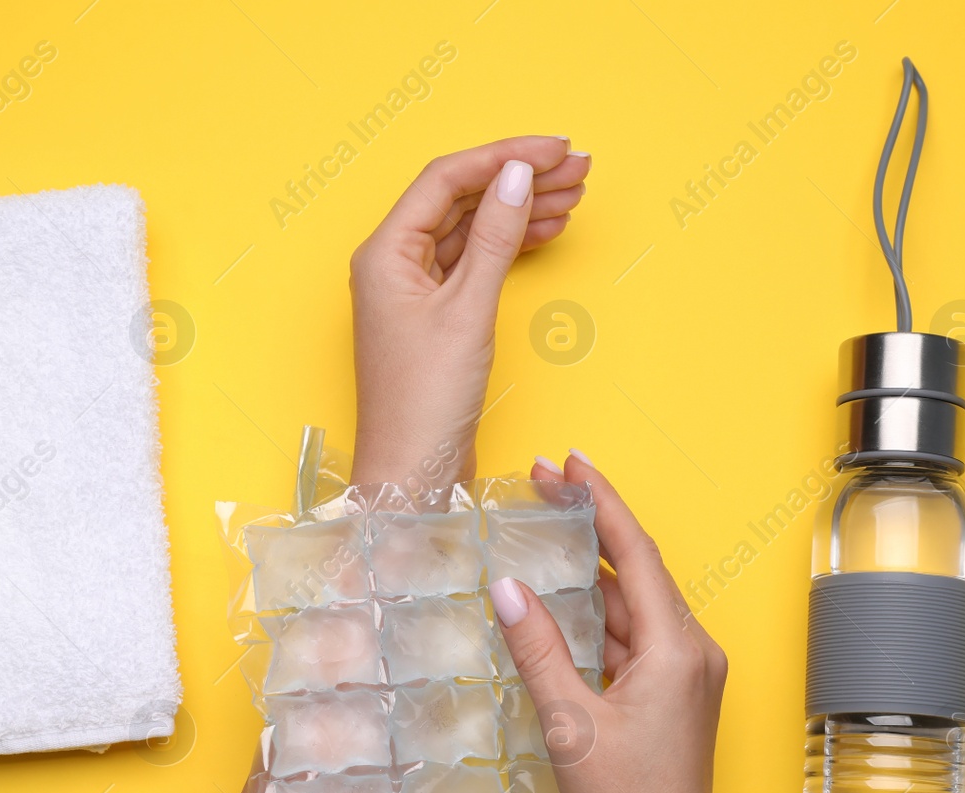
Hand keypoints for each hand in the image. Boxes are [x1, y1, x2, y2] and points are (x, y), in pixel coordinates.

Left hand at [350, 137, 589, 485]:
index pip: (447, 179)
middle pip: (461, 199)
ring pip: (472, 229)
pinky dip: (511, 244)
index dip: (504, 157)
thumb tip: (517, 176)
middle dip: (519, 179)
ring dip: (521, 208)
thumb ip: (496, 237)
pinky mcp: (435, 315)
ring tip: (574, 194)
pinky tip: (546, 230)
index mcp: (385, 252)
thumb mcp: (468, 310)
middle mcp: (393, 263)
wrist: (412, 471)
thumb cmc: (425, 401)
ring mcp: (414, 289)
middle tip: (578, 167)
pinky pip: (475, 261)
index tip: (556, 149)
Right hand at [491, 452, 727, 792]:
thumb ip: (539, 649)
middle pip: (639, 569)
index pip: (638, 553)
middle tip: (546, 482)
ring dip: (594, 570)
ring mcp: (687, 674)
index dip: (600, 501)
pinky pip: (635, 636)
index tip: (568, 462)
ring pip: (635, 604)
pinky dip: (600, 613)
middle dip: (592, 524)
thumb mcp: (569, 722)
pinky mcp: (674, 695)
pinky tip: (566, 600)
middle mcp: (693, 652)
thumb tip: (508, 588)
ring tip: (547, 532)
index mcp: (679, 649)